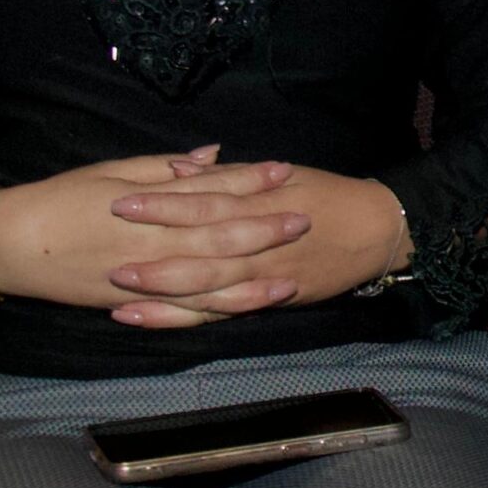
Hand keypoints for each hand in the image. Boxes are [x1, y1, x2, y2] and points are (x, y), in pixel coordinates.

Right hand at [0, 149, 310, 317]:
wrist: (10, 243)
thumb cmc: (61, 199)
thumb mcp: (112, 170)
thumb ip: (167, 168)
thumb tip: (213, 156)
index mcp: (150, 205)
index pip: (210, 190)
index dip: (250, 180)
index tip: (285, 170)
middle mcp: (154, 243)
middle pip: (221, 236)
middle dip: (266, 228)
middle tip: (306, 218)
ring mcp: (146, 278)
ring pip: (210, 283)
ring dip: (254, 281)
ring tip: (291, 276)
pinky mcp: (135, 304)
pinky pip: (183, 313)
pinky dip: (217, 313)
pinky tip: (247, 311)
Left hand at [101, 164, 410, 326]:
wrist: (377, 231)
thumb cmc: (327, 195)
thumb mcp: (282, 176)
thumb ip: (230, 176)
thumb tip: (182, 168)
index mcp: (258, 206)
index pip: (204, 204)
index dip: (162, 205)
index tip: (121, 201)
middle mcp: (259, 246)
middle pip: (200, 254)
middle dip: (154, 260)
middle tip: (109, 261)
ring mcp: (263, 277)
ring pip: (208, 292)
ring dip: (163, 297)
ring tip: (119, 299)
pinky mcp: (269, 300)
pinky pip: (221, 313)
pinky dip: (185, 318)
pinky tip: (150, 319)